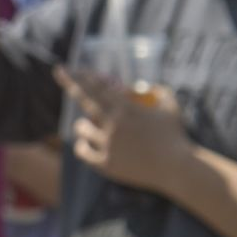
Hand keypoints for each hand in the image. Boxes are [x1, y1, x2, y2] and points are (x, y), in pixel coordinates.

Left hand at [56, 66, 195, 196]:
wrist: (177, 168)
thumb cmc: (175, 136)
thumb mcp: (171, 108)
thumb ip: (160, 92)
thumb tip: (147, 87)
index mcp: (128, 110)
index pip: (101, 88)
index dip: (86, 77)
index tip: (75, 68)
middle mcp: (114, 125)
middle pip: (85, 100)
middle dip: (70, 82)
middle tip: (59, 71)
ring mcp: (108, 144)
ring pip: (82, 128)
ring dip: (82, 124)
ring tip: (86, 125)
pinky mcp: (105, 164)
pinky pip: (82, 151)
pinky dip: (81, 146)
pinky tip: (83, 143)